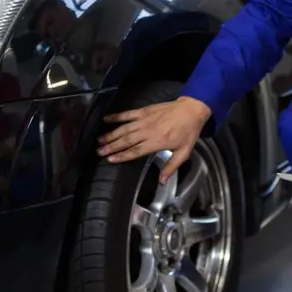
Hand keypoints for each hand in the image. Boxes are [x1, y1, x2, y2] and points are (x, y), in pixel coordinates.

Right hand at [97, 97, 211, 182]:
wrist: (192, 110)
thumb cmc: (188, 131)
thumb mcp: (184, 152)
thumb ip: (171, 167)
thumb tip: (161, 181)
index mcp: (157, 142)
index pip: (136, 151)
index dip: (122, 156)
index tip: (110, 160)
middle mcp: (149, 131)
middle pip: (127, 140)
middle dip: (112, 146)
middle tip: (99, 152)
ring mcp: (145, 120)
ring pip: (125, 128)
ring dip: (111, 134)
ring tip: (99, 140)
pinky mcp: (145, 110)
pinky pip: (128, 114)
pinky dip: (116, 116)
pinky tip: (106, 119)